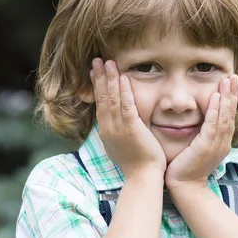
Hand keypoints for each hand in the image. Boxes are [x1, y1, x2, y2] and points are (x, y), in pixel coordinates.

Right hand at [91, 58, 166, 177]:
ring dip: (110, 79)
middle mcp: (109, 128)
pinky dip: (124, 91)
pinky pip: (126, 106)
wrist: (142, 177)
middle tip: (97, 60)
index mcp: (106, 131)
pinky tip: (123, 78)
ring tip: (108, 62)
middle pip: (102, 98)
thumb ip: (117, 133)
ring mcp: (118, 128)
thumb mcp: (120, 147)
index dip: (97, 87)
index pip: (100, 104)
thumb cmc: (136, 164)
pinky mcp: (131, 129)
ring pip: (112, 99)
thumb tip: (114, 125)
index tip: (95, 73)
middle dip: (99, 77)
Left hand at [165, 75, 237, 191]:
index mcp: (221, 142)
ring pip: (224, 117)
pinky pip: (212, 125)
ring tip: (227, 81)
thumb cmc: (186, 168)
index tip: (232, 84)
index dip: (231, 100)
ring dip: (226, 98)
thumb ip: (201, 136)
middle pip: (230, 114)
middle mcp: (222, 142)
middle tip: (234, 76)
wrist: (185, 187)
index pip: (228, 117)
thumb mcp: (197, 149)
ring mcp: (216, 145)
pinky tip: (216, 98)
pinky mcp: (206, 147)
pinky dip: (215, 110)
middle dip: (232, 94)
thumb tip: (200, 123)